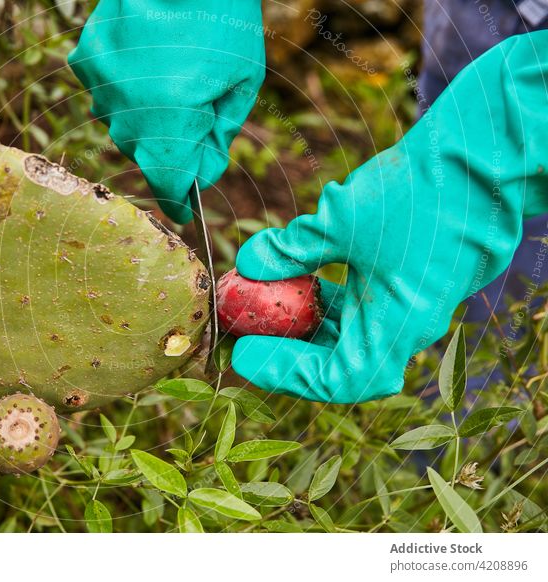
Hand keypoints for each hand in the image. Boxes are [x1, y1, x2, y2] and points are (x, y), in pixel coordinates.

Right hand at [68, 0, 264, 222]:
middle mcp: (128, 112)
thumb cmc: (223, 17)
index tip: (184, 211)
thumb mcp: (243, 81)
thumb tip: (203, 175)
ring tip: (170, 75)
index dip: (178, 201)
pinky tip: (144, 62)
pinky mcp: (85, 61)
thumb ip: (220, 136)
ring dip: (146, 116)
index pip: (169, 184)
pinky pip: (105, 94)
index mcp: (171, 122)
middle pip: (147, 154)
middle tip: (196, 110)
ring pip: (123, 125)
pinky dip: (124, 89)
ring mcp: (101, 87)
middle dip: (172, 146)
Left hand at [231, 32, 547, 402]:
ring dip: (309, 323)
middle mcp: (407, 326)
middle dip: (291, 350)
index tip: (245, 351)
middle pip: (342, 362)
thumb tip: (250, 262)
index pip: (337, 379)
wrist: (486, 156)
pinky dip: (331, 298)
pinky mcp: (411, 281)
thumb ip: (293, 248)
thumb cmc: (420, 193)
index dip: (285, 372)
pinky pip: (365, 307)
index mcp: (397, 328)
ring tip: (269, 302)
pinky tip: (306, 273)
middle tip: (250, 331)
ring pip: (353, 333)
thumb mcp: (342, 222)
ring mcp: (412, 304)